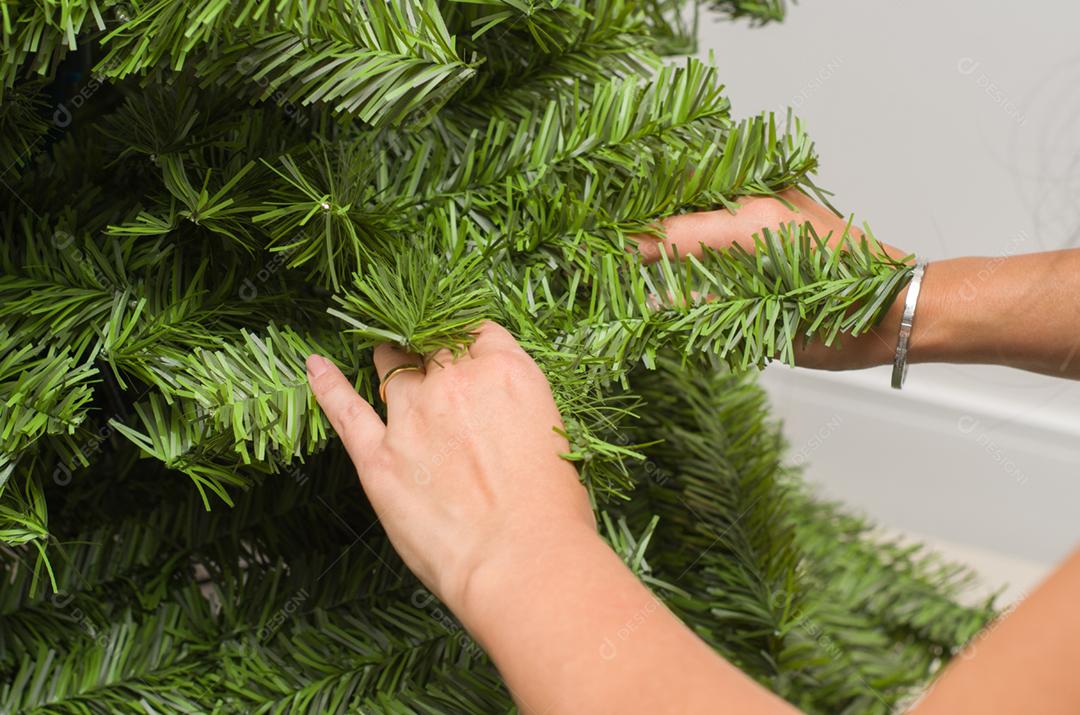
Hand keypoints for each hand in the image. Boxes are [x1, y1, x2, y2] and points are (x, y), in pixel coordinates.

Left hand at [307, 321, 797, 714]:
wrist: (522, 561)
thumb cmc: (554, 512)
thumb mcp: (553, 437)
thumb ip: (516, 408)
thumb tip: (499, 411)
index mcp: (505, 371)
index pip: (476, 330)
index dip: (466, 336)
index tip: (461, 343)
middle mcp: (454, 381)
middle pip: (430, 342)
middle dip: (428, 343)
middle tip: (424, 349)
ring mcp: (411, 415)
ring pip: (390, 366)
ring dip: (389, 359)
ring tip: (384, 353)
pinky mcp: (378, 455)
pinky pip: (345, 408)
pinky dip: (327, 384)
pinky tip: (315, 366)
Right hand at [634, 188, 919, 370]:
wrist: (904, 305)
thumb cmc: (843, 322)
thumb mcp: (765, 325)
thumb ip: (705, 306)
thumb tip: (655, 305)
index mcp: (748, 228)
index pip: (670, 233)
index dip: (632, 246)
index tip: (601, 254)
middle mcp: (759, 201)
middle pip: (682, 199)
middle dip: (645, 219)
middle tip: (615, 243)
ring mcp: (778, 197)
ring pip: (707, 192)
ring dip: (674, 211)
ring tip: (644, 237)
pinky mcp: (792, 203)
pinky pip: (735, 197)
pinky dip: (706, 211)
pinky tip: (693, 234)